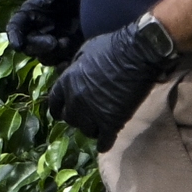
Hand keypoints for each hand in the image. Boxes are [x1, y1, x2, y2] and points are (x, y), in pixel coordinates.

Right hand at [5, 0, 82, 69]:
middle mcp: (41, 31)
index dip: (14, 35)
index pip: (16, 26)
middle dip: (38, 46)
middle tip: (53, 42)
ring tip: (68, 42)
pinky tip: (72, 62)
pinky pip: (63, 65)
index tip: (18, 44)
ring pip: (45, 57)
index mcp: (33, 14)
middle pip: (29, 45)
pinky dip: (64, 66)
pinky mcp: (71, 53)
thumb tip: (42, 1)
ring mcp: (55, 43)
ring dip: (53, 54)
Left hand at [44, 13, 177, 150]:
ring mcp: (92, 113)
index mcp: (67, 82)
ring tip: (100, 125)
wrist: (137, 55)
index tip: (62, 111)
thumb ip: (76, 66)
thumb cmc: (112, 47)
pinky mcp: (110, 123)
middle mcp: (75, 100)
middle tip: (87, 115)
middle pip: (69, 119)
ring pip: (85, 131)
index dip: (59, 108)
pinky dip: (104, 143)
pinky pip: (103, 141)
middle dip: (77, 117)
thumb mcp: (86, 50)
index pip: (54, 103)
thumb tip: (75, 73)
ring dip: (91, 128)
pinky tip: (106, 142)